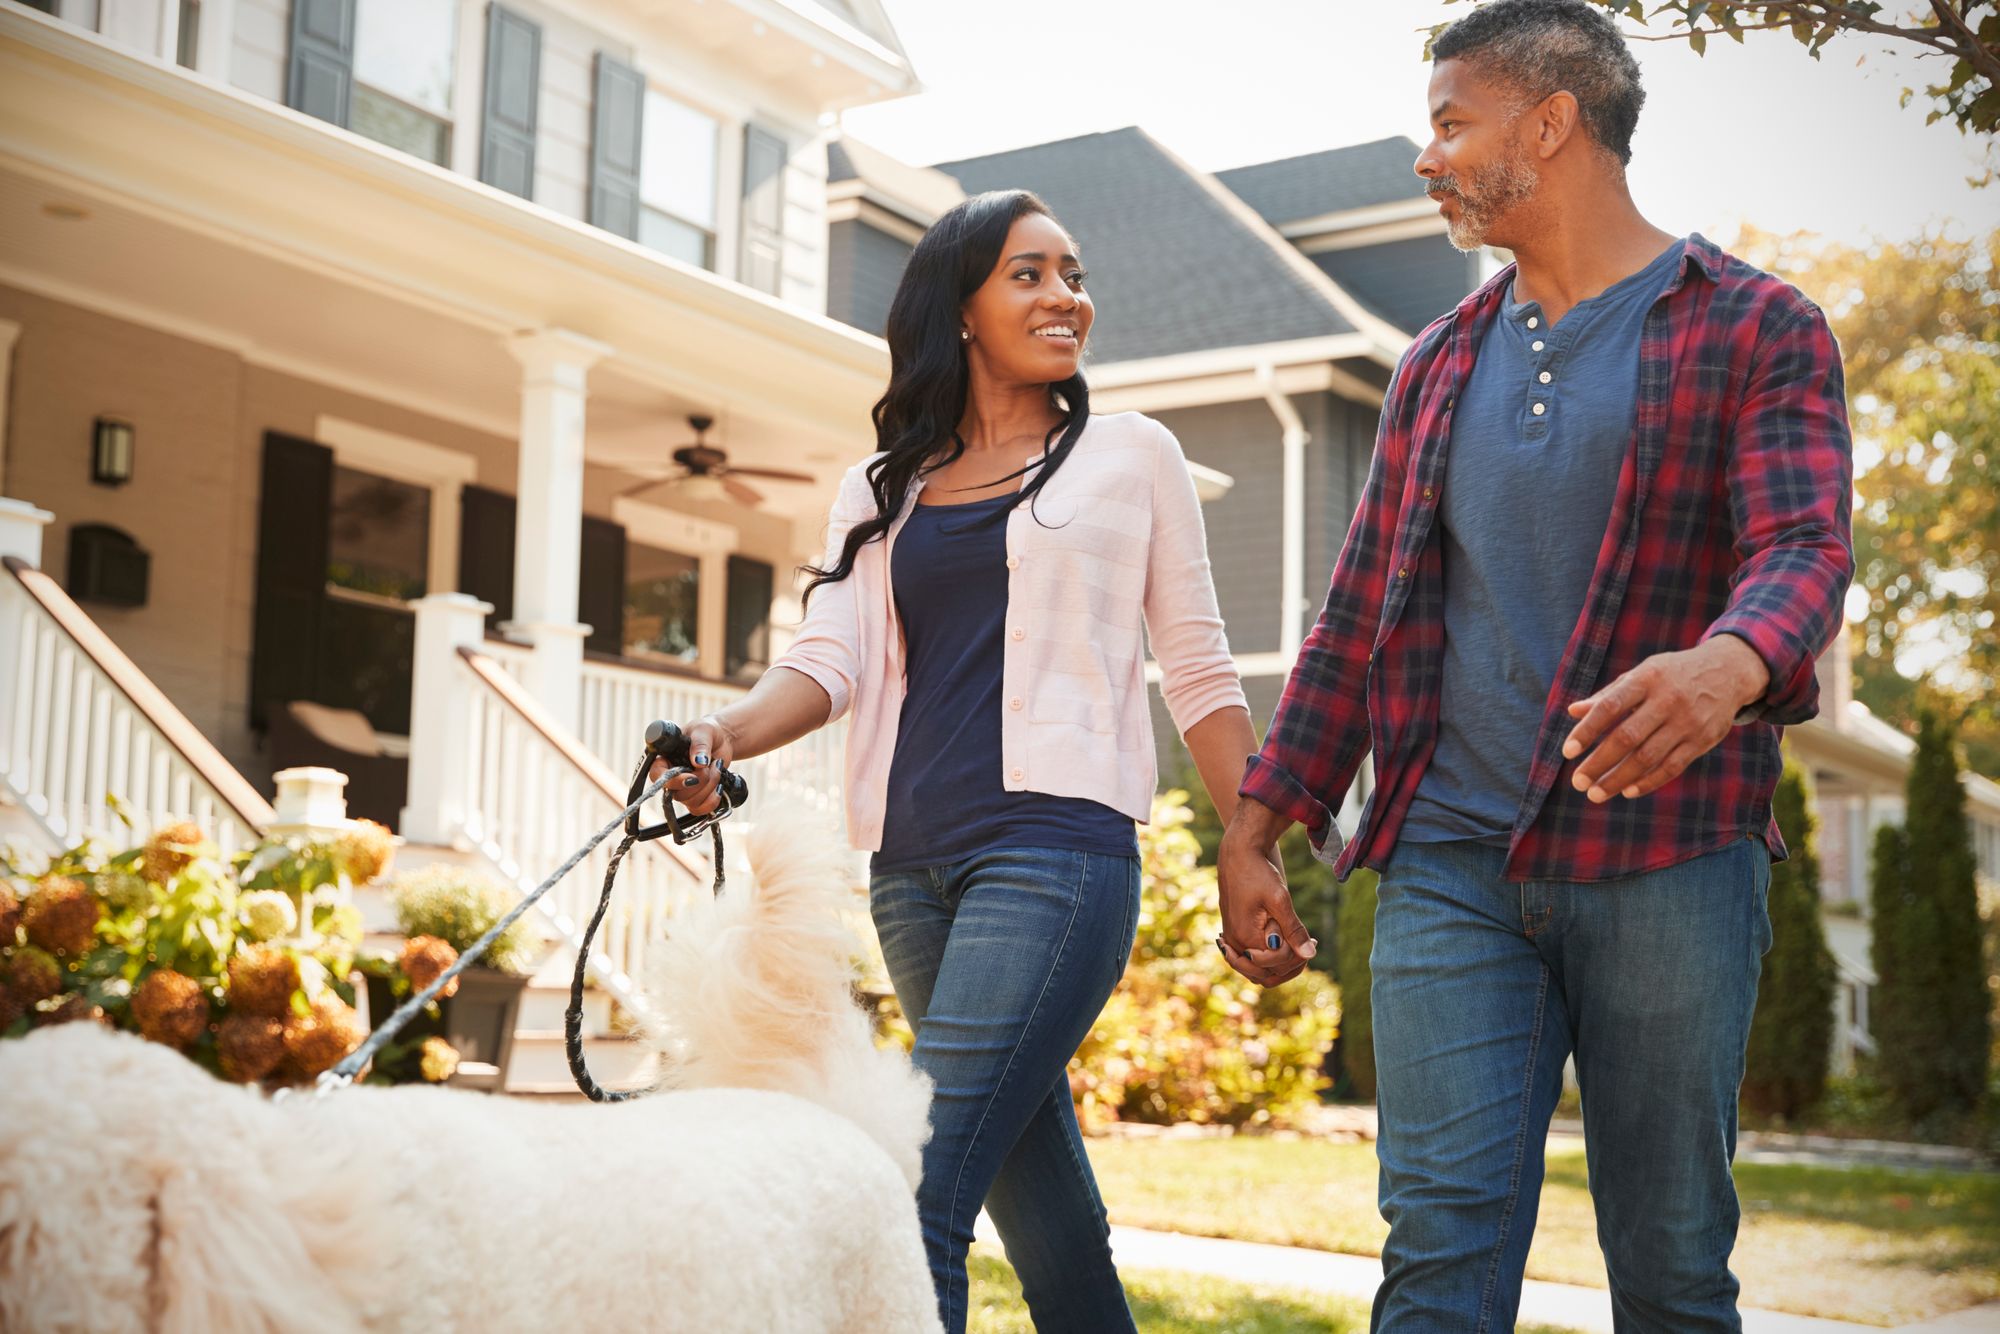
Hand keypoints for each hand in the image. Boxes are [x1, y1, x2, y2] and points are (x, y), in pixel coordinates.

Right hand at [648, 716, 736, 815]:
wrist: (723, 740)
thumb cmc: (707, 732)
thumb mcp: (704, 730)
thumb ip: (700, 744)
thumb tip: (699, 762)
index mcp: (665, 759)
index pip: (658, 777)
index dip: (674, 781)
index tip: (692, 777)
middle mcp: (671, 777)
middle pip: (678, 793)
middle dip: (701, 781)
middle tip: (712, 764)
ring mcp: (683, 790)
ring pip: (691, 802)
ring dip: (710, 787)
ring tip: (717, 768)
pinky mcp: (696, 797)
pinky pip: (699, 810)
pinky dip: (712, 801)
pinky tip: (719, 787)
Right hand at [1215, 812, 1317, 986]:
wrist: (1238, 853)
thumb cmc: (1258, 872)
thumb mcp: (1280, 899)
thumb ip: (1293, 929)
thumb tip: (1310, 954)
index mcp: (1245, 937)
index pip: (1275, 964)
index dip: (1296, 956)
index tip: (1312, 938)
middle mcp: (1235, 943)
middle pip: (1265, 974)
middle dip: (1289, 965)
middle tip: (1308, 944)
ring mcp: (1232, 940)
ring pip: (1256, 971)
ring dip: (1279, 965)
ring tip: (1299, 947)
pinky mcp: (1234, 933)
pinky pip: (1251, 959)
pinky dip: (1269, 957)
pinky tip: (1285, 943)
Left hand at [1562, 636, 1770, 802]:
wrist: (1727, 672)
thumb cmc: (1671, 674)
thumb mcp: (1641, 674)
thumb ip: (1608, 694)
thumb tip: (1573, 711)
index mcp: (1646, 679)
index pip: (1610, 707)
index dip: (1587, 730)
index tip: (1567, 752)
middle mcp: (1667, 700)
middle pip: (1627, 737)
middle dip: (1599, 763)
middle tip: (1578, 783)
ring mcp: (1687, 722)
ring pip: (1648, 757)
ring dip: (1619, 779)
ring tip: (1595, 793)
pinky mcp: (1702, 740)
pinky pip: (1672, 766)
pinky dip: (1649, 781)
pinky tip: (1628, 791)